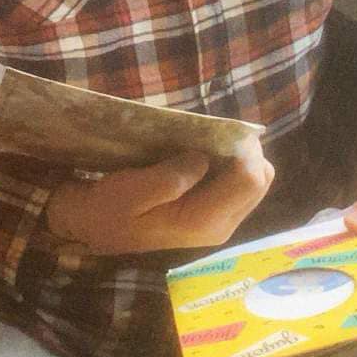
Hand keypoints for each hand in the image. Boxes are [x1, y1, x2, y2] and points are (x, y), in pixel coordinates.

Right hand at [45, 136, 274, 254]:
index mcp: (203, 220)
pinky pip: (240, 187)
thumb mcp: (131, 191)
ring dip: (239, 158)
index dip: (245, 148)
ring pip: (256, 183)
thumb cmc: (110, 208)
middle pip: (261, 180)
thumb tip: (203, 159)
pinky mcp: (215, 217)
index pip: (250, 180)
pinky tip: (207, 158)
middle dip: (247, 152)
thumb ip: (170, 178)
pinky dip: (231, 167)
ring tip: (211, 144)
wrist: (95, 227)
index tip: (222, 129)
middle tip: (217, 133)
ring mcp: (220, 223)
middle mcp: (221, 226)